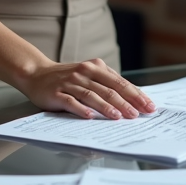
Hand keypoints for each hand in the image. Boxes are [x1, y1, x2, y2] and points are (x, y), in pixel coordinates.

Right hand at [16, 58, 156, 119]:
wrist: (36, 74)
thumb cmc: (67, 78)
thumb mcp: (89, 75)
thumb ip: (106, 83)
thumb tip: (132, 99)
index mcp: (96, 67)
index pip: (120, 82)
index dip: (136, 94)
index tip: (149, 106)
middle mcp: (84, 73)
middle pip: (109, 89)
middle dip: (126, 102)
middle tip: (138, 114)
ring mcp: (70, 83)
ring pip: (92, 95)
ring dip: (107, 107)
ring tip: (119, 117)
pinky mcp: (57, 93)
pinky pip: (71, 102)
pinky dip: (81, 109)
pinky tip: (90, 117)